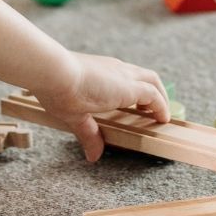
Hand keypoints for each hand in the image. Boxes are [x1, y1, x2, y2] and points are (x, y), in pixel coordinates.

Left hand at [30, 51, 168, 162]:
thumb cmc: (66, 93)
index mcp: (124, 89)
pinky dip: (131, 80)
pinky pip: (125, 69)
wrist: (52, 68)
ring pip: (138, 71)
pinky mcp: (102, 61)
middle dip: (160, 94)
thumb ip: (90, 135)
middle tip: (158, 110)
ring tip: (141, 102)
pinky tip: (120, 91)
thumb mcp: (78, 119)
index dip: (160, 107)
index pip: (152, 95)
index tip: (163, 119)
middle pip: (151, 78)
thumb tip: (94, 155)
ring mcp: (112, 64)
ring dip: (146, 85)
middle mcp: (122, 73)